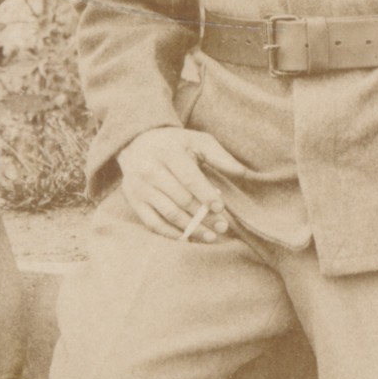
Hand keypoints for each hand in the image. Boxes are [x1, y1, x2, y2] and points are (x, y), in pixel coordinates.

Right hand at [117, 128, 237, 240]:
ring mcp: (139, 188)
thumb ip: (220, 155)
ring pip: (169, 213)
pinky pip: (153, 223)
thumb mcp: (197, 141)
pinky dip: (171, 233)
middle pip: (180, 199)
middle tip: (222, 226)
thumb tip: (243, 172)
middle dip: (203, 215)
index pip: (189, 179)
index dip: (206, 195)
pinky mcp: (134, 201)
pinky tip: (188, 238)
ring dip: (191, 228)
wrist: (137, 143)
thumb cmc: (174, 144)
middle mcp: (150, 170)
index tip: (220, 208)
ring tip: (211, 236)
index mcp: (168, 153)